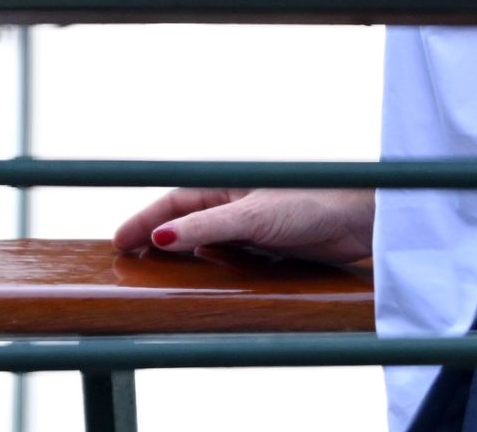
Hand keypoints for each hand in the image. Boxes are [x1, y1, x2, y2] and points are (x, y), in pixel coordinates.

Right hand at [111, 187, 375, 265]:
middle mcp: (233, 206)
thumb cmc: (309, 204)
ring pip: (206, 246)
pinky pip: (230, 262)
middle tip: (129, 264)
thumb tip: (159, 238)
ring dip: (184, 260)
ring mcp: (250, 229)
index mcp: (224, 187)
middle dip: (156, 241)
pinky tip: (204, 288)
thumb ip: (205, 227)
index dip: (143, 222)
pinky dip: (213, 273)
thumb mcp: (250, 217)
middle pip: (184, 224)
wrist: (358, 221)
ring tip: (158, 281)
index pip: (172, 204)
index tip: (118, 242)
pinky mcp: (268, 250)